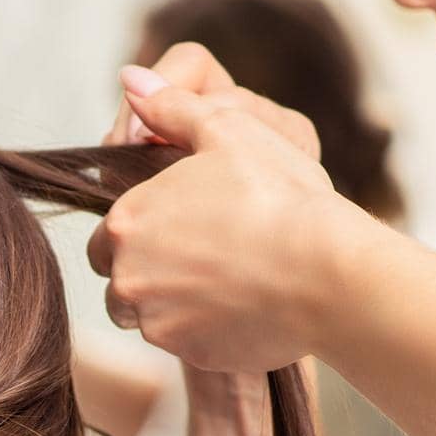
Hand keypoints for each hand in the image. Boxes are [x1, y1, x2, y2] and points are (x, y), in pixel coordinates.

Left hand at [90, 52, 379, 372]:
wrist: (327, 272)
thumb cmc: (279, 194)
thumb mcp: (227, 130)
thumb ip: (171, 108)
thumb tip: (130, 80)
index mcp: (125, 222)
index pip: (109, 233)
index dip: (143, 228)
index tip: (182, 224)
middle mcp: (128, 277)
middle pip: (120, 278)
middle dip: (149, 268)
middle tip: (202, 253)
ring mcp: (157, 322)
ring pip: (147, 315)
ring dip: (171, 301)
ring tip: (222, 280)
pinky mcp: (189, 355)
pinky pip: (184, 342)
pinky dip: (204, 329)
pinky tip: (242, 305)